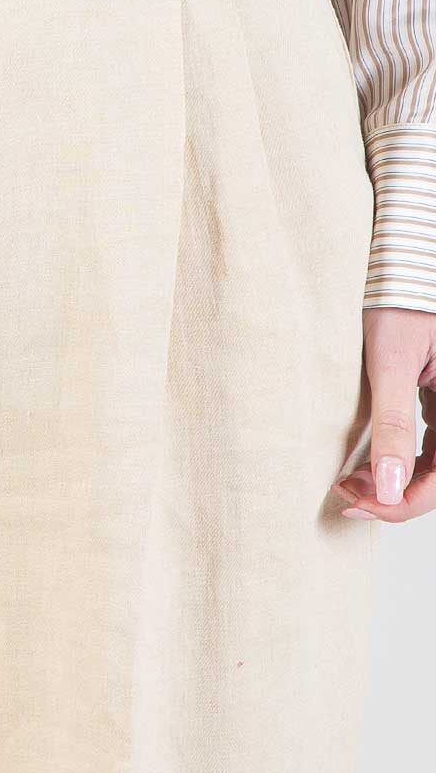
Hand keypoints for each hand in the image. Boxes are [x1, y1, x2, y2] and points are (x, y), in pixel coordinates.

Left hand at [333, 308, 435, 522]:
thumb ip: (393, 424)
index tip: (358, 505)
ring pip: (431, 464)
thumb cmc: (401, 302)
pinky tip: (366, 460)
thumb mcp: (391, 362)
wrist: (404, 268)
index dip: (401, 505)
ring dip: (393, 481)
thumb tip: (386, 487)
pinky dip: (396, 458)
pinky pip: (427, 443)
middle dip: (391, 496)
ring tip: (350, 480)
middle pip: (435, 478)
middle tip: (345, 494)